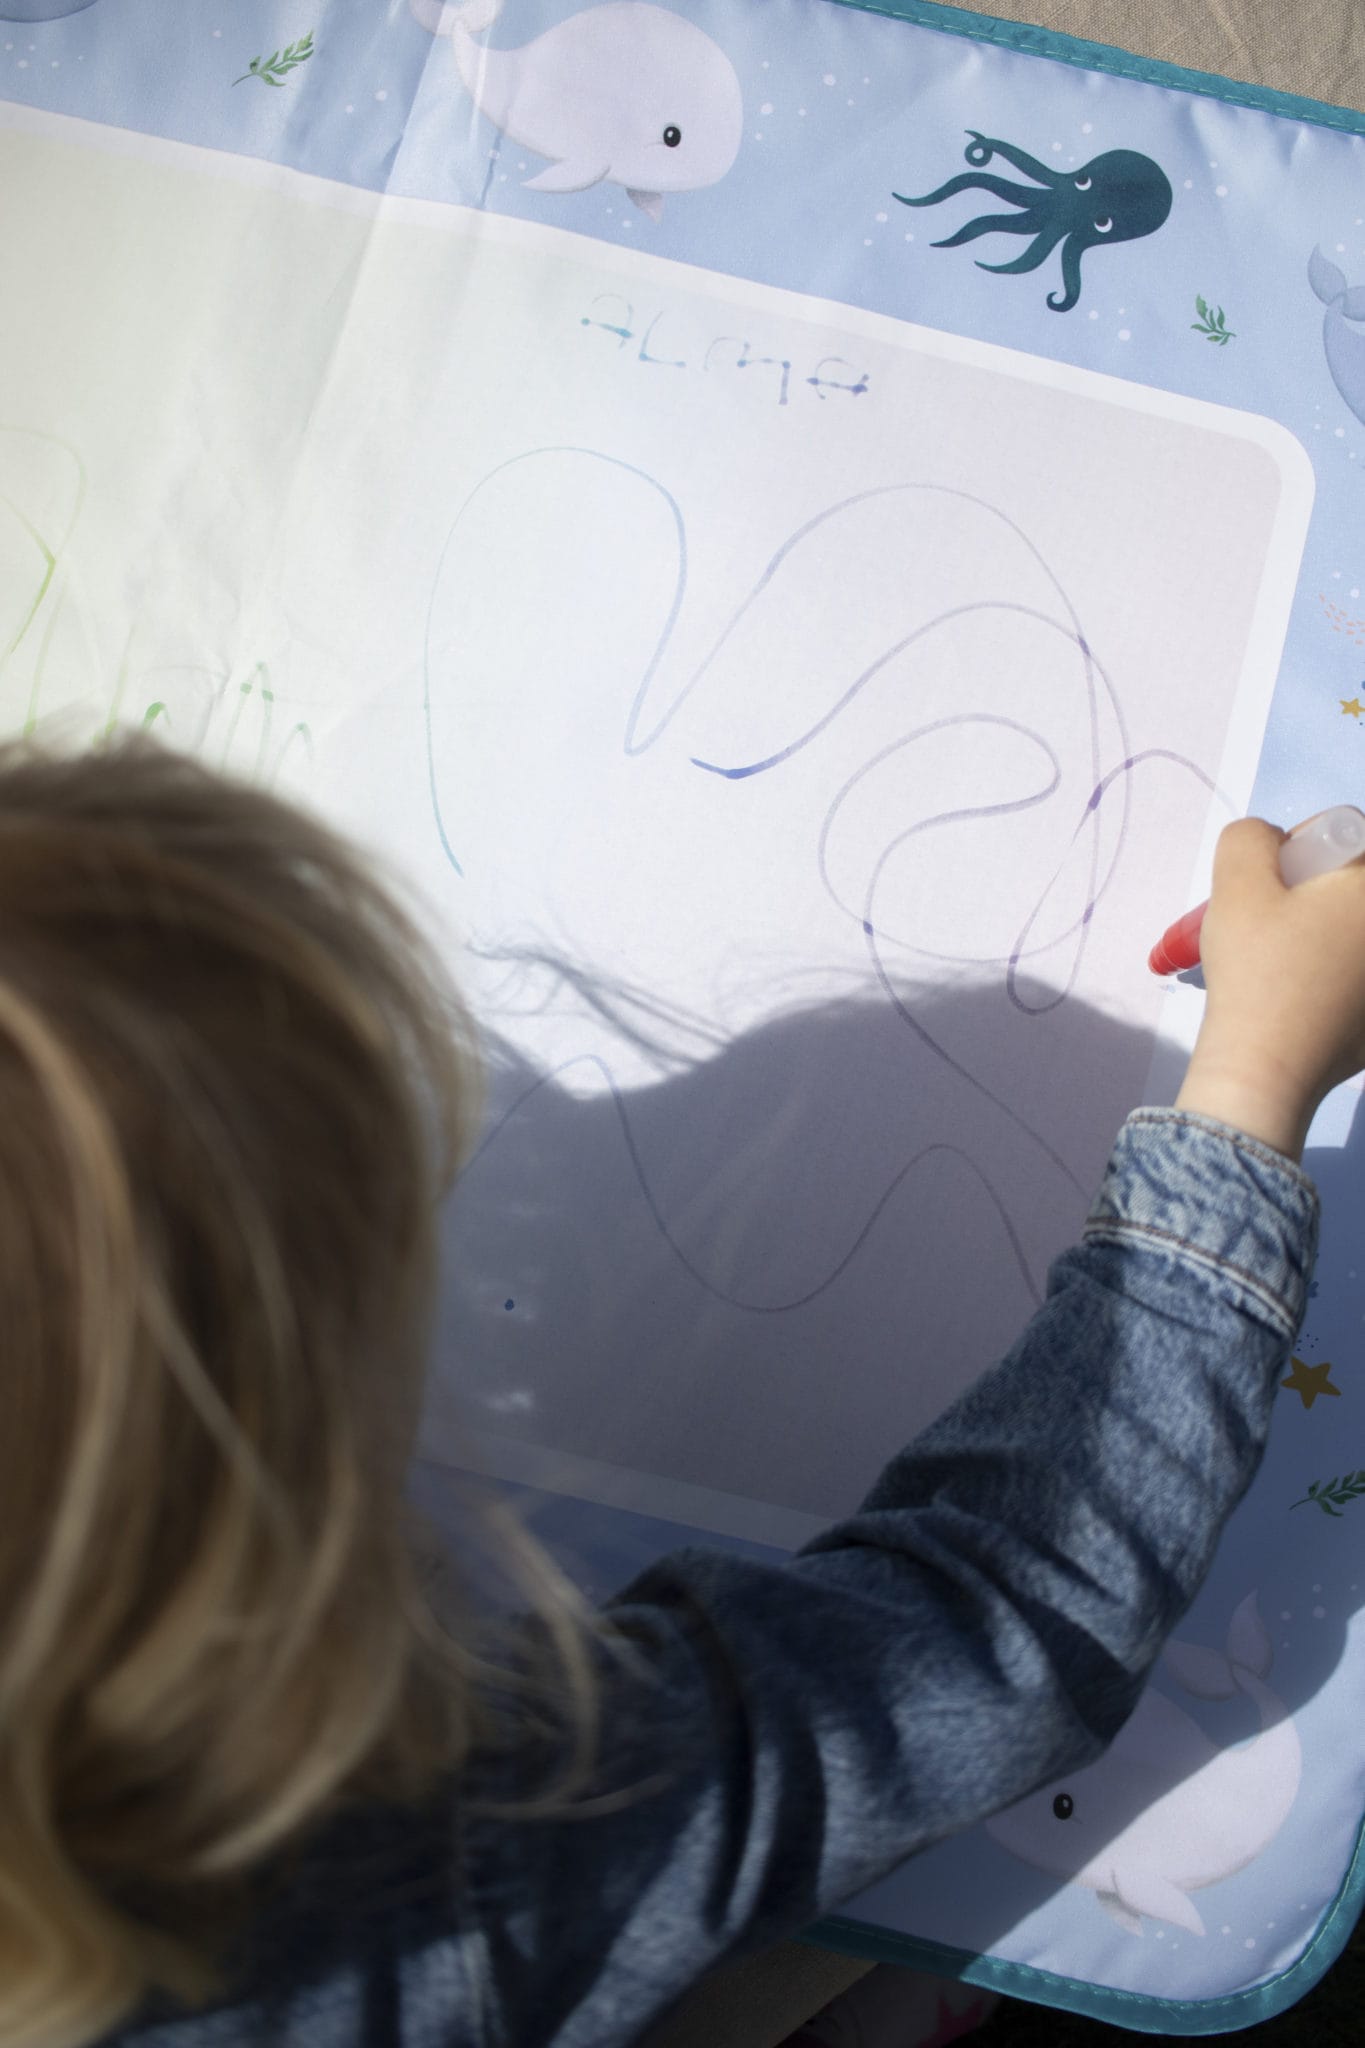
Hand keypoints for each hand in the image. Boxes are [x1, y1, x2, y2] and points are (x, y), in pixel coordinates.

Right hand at [1174, 816, 1364, 1159]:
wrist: (1267, 1072)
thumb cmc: (1257, 971)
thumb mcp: (1236, 883)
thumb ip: (1250, 838)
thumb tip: (1270, 847)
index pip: (1346, 836)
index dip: (1299, 854)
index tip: (1271, 891)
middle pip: (1347, 890)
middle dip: (1307, 898)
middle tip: (1268, 928)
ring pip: (1344, 935)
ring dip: (1315, 937)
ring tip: (1275, 968)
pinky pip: (1350, 979)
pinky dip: (1325, 980)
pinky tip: (1294, 1004)